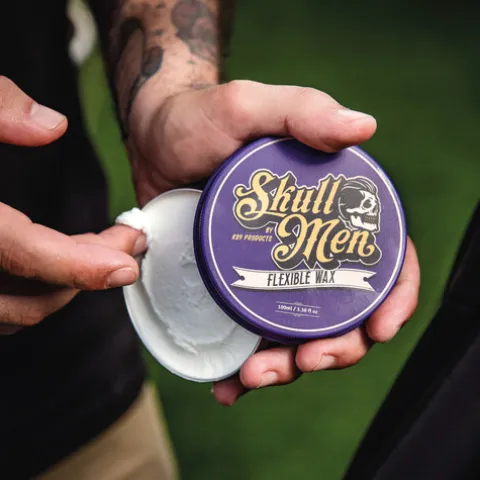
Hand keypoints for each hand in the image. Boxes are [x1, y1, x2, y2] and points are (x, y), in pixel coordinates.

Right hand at [0, 77, 145, 333]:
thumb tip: (51, 127)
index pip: (21, 252)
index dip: (79, 264)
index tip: (127, 263)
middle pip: (26, 300)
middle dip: (86, 276)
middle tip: (126, 244)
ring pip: (7, 314)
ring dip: (59, 290)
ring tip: (97, 253)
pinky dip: (25, 294)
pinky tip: (48, 266)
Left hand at [128, 80, 419, 402]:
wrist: (154, 140)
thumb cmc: (202, 118)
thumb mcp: (249, 107)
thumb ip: (301, 111)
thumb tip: (362, 128)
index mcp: (327, 210)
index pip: (382, 259)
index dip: (392, 298)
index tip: (378, 329)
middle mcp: (305, 247)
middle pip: (341, 311)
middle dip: (335, 348)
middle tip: (303, 361)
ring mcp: (269, 272)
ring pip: (296, 334)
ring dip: (287, 368)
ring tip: (255, 375)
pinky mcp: (233, 288)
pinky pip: (248, 335)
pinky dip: (244, 366)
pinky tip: (229, 382)